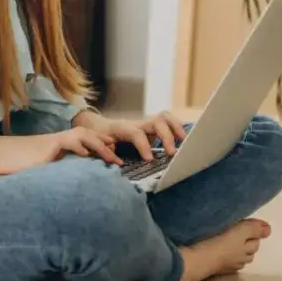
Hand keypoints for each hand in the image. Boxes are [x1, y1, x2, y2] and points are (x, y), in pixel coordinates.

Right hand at [0, 127, 120, 175]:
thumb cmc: (12, 167)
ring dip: (100, 145)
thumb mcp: (38, 175)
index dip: (100, 149)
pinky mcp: (47, 146)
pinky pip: (68, 140)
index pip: (84, 144)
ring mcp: (53, 142)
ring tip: (113, 159)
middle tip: (121, 159)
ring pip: (83, 135)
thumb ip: (53, 178)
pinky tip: (89, 156)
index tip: (114, 159)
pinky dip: (80, 146)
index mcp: (57, 149)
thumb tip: (66, 193)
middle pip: (88, 136)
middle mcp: (58, 142)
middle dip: (106, 145)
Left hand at [72, 109, 187, 160]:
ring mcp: (145, 125)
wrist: (96, 127)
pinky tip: (184, 143)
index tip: (149, 160)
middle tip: (172, 153)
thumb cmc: (97, 138)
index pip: (136, 133)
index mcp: (122, 128)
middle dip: (167, 136)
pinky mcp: (151, 129)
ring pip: (165, 118)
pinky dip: (177, 131)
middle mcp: (137, 124)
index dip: (144, 145)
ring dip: (177, 129)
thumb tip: (118, 162)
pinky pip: (168, 124)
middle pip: (158, 120)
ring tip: (185, 144)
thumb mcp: (97, 145)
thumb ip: (106, 152)